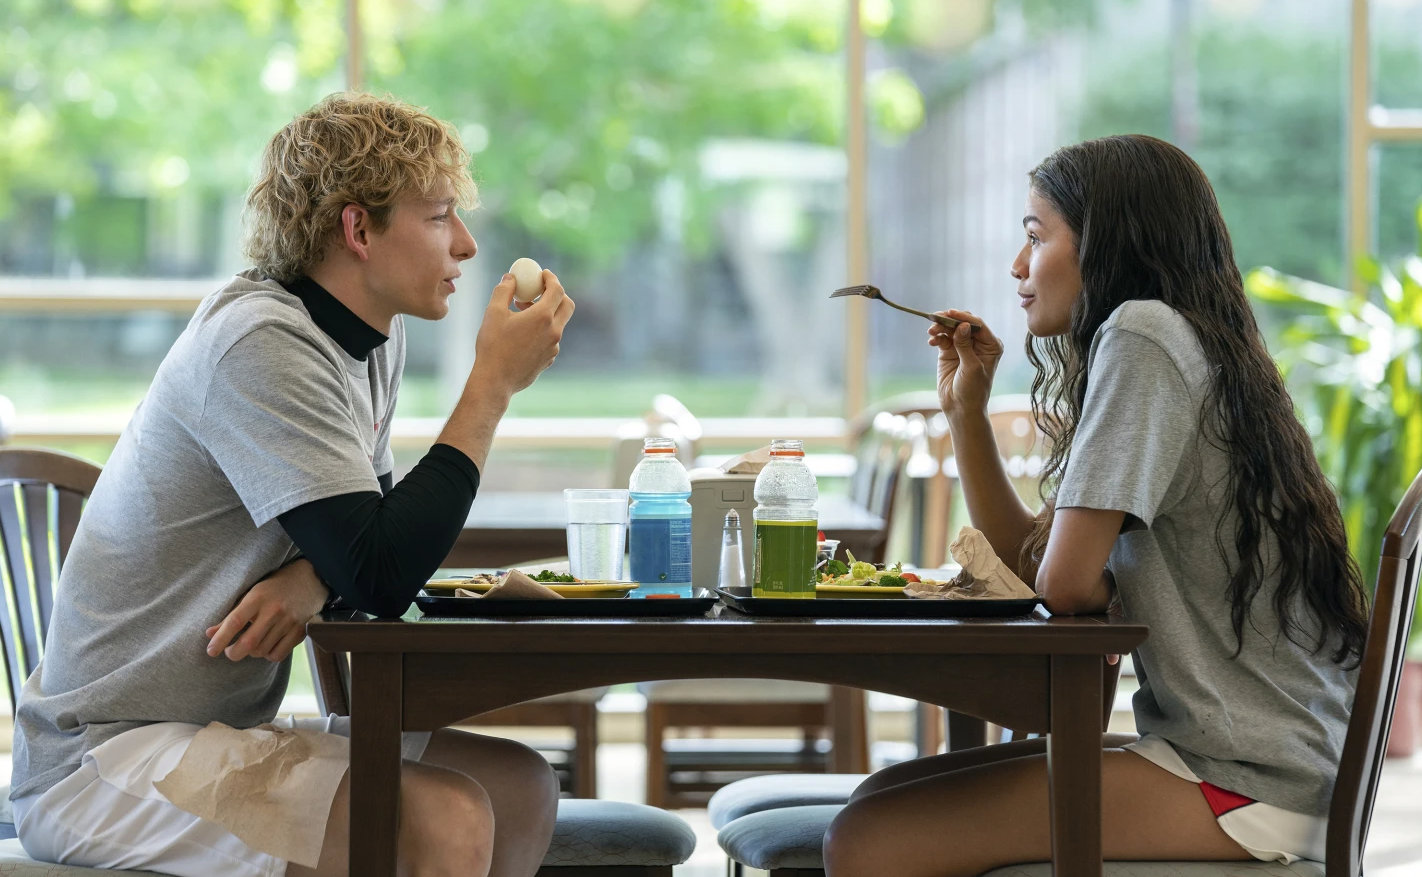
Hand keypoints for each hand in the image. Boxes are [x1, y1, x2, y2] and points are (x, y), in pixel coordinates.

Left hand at [205, 559, 328, 662]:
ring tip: (251, 645)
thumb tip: (209, 633)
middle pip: (249, 642)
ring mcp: (289, 622)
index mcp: (258, 597)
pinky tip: (267, 646)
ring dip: (251, 653)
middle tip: (229, 652)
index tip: (211, 651)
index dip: (221, 639)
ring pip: (262, 650)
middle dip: (234, 653)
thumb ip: (232, 615)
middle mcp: (274, 610)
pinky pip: (278, 654)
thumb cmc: (275, 587)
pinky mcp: (300, 631)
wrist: (310, 579)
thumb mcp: (252, 594)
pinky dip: (268, 655)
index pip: (235, 621)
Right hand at [472, 270, 574, 394]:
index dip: (551, 278)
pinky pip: (551, 339)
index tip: (543, 274)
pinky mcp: (549, 359)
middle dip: (556, 294)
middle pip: (567, 305)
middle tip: (540, 290)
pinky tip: (523, 333)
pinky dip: (543, 330)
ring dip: (546, 313)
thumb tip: (511, 278)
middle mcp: (554, 331)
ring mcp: (554, 347)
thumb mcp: (493, 312)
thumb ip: (504, 290)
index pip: (557, 290)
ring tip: (522, 312)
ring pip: (558, 323)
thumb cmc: (492, 345)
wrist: (495, 380)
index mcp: (543, 317)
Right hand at [928, 309, 1003, 420]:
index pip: (977, 325)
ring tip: (931, 331)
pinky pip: (942, 339)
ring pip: (951, 329)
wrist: (961, 407)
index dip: (963, 317)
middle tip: (937, 319)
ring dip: (941, 328)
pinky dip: (936, 338)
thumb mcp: (971, 367)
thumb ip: (965, 345)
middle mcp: (978, 343)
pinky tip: (932, 341)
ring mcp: (963, 347)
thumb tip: (962, 325)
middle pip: (963, 324)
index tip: (950, 313)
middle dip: (950, 320)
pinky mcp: (949, 352)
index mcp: (991, 345)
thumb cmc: (973, 390)